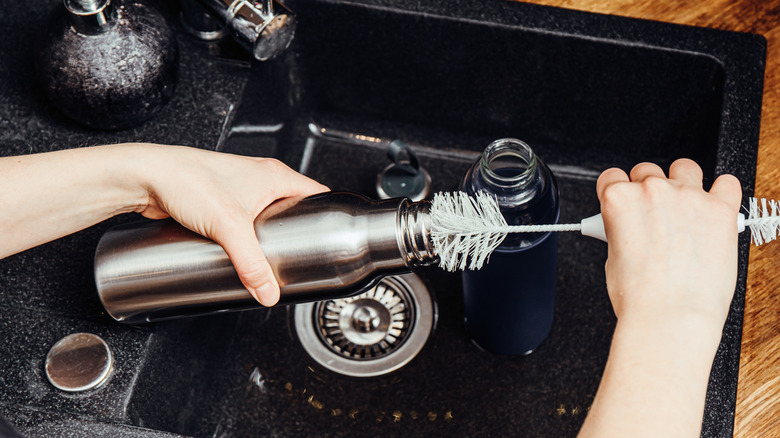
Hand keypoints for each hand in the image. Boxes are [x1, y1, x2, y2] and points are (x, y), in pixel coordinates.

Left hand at [130, 144, 327, 305]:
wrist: (147, 177)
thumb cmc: (188, 181)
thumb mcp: (229, 227)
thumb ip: (251, 263)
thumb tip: (268, 291)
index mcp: (274, 175)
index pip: (316, 193)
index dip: (327, 213)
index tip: (331, 235)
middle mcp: (259, 178)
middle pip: (291, 207)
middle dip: (295, 232)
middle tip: (297, 254)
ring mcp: (238, 188)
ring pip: (265, 215)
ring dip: (268, 235)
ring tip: (269, 256)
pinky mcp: (218, 201)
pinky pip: (242, 221)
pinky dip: (245, 235)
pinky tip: (240, 251)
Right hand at [578, 159, 741, 437]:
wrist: (670, 318)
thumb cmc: (640, 298)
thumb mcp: (614, 258)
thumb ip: (622, 230)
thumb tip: (633, 228)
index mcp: (618, 201)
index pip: (612, 176)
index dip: (618, 189)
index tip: (625, 200)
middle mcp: (652, 191)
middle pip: (647, 170)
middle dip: (649, 189)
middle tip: (655, 214)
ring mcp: (688, 197)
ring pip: (685, 167)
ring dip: (683, 182)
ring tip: (686, 209)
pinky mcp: (720, 209)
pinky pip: (727, 183)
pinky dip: (722, 191)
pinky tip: (715, 207)